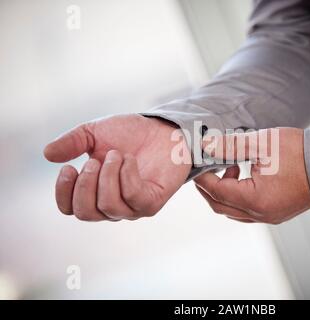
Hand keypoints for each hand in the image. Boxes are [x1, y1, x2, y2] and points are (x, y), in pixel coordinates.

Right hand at [44, 114, 190, 220]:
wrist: (163, 129)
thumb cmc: (130, 135)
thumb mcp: (94, 133)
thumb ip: (72, 143)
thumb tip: (47, 154)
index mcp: (94, 192)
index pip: (70, 209)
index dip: (64, 192)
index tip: (68, 167)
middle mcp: (112, 205)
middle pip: (85, 213)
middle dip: (85, 184)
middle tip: (95, 160)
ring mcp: (133, 207)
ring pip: (108, 205)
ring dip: (108, 175)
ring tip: (117, 154)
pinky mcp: (152, 202)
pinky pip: (132, 196)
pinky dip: (127, 174)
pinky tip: (130, 159)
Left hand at [194, 128, 309, 223]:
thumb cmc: (300, 151)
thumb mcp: (261, 143)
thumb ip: (230, 145)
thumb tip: (205, 146)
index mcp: (255, 200)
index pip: (217, 191)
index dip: (203, 176)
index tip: (197, 161)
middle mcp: (261, 214)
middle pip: (221, 206)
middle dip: (209, 187)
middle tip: (207, 167)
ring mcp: (271, 217)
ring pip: (235, 211)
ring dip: (225, 192)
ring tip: (231, 167)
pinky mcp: (278, 213)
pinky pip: (249, 210)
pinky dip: (239, 196)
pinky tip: (245, 176)